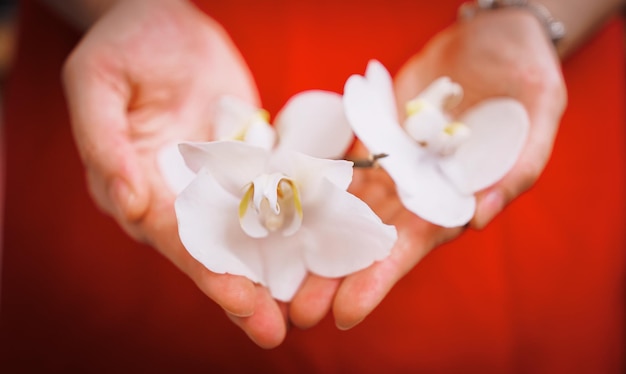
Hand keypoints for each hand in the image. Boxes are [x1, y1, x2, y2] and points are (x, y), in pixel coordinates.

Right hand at [63, 0, 286, 347]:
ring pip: (247, 231)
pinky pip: (272, 193)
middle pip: (212, 249)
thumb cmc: (125, 45)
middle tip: (273, 330)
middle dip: (242, 289)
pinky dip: (294, 220)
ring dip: (273, 267)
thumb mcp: (99, 84)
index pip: (173, 238)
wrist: (167, 22)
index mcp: (137, 186)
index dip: (205, 271)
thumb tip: (130, 206)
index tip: (239, 300)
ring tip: (305, 304)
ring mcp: (215, 181)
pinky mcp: (245, 162)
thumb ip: (105, 145)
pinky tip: (322, 245)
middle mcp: (177, 195)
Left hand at [289, 8, 565, 329]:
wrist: (495, 39)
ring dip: (316, 238)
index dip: (379, 280)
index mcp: (454, 200)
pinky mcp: (376, 138)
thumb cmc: (527, 80)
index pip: (412, 248)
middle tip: (298, 310)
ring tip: (282, 268)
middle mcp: (418, 192)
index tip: (346, 313)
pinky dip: (315, 186)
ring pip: (348, 209)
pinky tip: (286, 206)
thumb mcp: (538, 117)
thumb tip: (478, 217)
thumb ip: (516, 168)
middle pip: (370, 240)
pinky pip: (343, 164)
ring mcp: (393, 165)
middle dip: (336, 274)